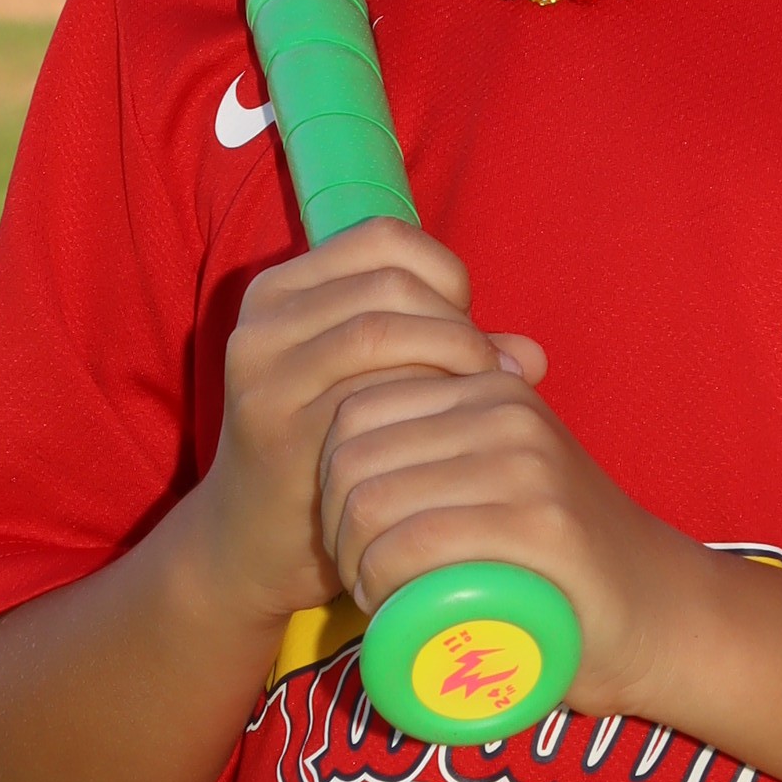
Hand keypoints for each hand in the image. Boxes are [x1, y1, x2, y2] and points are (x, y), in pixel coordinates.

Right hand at [191, 222, 532, 628]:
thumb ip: (444, 353)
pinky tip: (451, 432)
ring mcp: (266, 377)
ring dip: (448, 358)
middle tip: (488, 370)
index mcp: (281, 291)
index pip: (382, 239)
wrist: (249, 541)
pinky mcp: (279, 432)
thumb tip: (533, 356)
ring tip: (480, 398)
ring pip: (378, 332)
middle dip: (455, 322)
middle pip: (387, 284)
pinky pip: (368, 397)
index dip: (443, 272)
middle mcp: (263, 324)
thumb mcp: (372, 382)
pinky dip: (424, 403)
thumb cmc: (329, 449)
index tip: (468, 321)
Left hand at [317, 346, 705, 714]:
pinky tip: (388, 604)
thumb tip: (357, 417)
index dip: (326, 479)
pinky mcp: (542, 525)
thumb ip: (453, 439)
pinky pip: (417, 542)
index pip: (356, 412)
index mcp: (491, 386)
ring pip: (375, 501)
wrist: (660, 611)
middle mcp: (507, 412)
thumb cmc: (561, 556)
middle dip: (332, 526)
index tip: (348, 533)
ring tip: (374, 593)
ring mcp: (527, 466)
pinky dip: (383, 580)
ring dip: (353, 561)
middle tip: (356, 575)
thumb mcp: (507, 471)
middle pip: (354, 457)